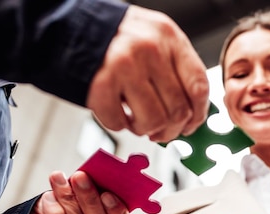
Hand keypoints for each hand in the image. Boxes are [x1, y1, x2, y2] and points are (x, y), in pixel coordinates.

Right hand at [86, 5, 209, 142]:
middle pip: (178, 110)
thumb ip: (177, 69)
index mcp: (169, 38)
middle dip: (172, 130)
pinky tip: (119, 113)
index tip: (192, 124)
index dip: (199, 114)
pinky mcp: (99, 84)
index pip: (198, 86)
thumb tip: (194, 112)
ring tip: (139, 121)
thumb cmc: (118, 38)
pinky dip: (120, 126)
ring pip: (153, 121)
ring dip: (148, 130)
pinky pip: (119, 123)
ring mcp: (124, 67)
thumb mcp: (157, 39)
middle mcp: (149, 50)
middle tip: (163, 131)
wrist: (71, 26)